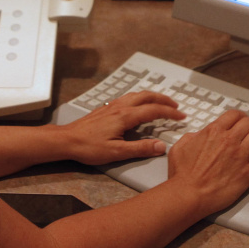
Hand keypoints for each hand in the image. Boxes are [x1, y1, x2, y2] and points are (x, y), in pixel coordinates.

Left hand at [60, 91, 186, 164]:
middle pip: (147, 96)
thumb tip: (162, 146)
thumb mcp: (117, 152)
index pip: (154, 111)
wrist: (67, 140)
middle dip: (164, 100)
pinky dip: (140, 98)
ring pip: (137, 95)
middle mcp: (120, 107)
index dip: (170, 113)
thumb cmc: (89, 147)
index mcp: (126, 116)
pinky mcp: (106, 109)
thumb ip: (140, 149)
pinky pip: (128, 97)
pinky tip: (139, 105)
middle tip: (176, 106)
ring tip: (162, 102)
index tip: (182, 116)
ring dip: (152, 97)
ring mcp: (112, 106)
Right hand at [167, 109, 248, 216]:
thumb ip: (192, 137)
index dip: (240, 116)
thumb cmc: (182, 175)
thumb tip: (199, 135)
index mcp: (213, 132)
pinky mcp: (247, 173)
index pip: (234, 115)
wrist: (188, 194)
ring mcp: (240, 156)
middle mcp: (228, 140)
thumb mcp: (180, 147)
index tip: (242, 120)